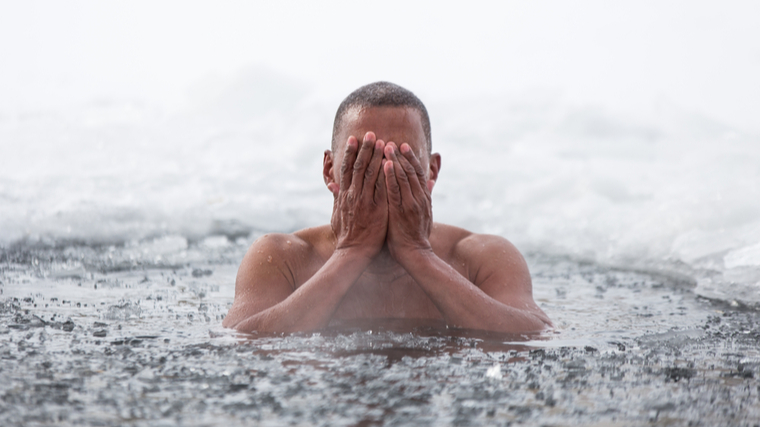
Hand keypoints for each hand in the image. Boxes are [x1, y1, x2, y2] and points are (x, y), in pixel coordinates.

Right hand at [330, 132, 387, 259]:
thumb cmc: (347, 234)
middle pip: (359, 166)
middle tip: (370, 133)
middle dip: (365, 148)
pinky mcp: (378, 209)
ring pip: (371, 174)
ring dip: (377, 156)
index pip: (347, 169)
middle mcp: (353, 195)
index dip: (349, 152)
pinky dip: (386, 174)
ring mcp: (365, 201)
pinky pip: (383, 188)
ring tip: (382, 142)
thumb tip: (333, 185)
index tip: (353, 138)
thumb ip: (337, 198)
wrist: (354, 252)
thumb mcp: (337, 214)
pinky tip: (391, 163)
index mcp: (344, 195)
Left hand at [383, 142, 432, 260]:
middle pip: (411, 171)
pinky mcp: (401, 210)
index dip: (411, 159)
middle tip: (392, 141)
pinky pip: (395, 190)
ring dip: (395, 160)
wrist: (415, 254)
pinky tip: (386, 164)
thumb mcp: (425, 213)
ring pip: (404, 177)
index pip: (418, 173)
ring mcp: (411, 203)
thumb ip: (426, 196)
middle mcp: (419, 198)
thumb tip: (432, 181)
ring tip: (387, 146)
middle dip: (402, 155)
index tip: (403, 146)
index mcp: (424, 198)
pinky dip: (391, 175)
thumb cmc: (415, 236)